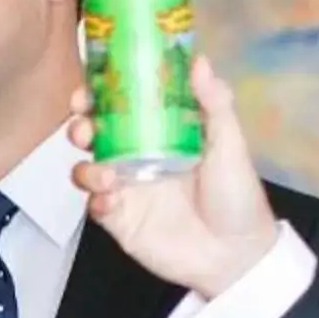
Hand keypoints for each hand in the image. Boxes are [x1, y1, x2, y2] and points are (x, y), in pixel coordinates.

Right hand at [70, 56, 280, 298]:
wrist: (236, 257)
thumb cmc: (237, 196)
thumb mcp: (230, 146)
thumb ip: (214, 104)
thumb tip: (200, 60)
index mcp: (161, 133)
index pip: (122, 104)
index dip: (101, 92)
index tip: (91, 85)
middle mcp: (138, 157)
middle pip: (95, 133)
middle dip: (81, 125)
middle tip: (84, 127)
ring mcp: (126, 189)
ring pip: (87, 168)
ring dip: (85, 166)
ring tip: (104, 174)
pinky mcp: (121, 220)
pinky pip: (95, 205)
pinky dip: (95, 200)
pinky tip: (109, 201)